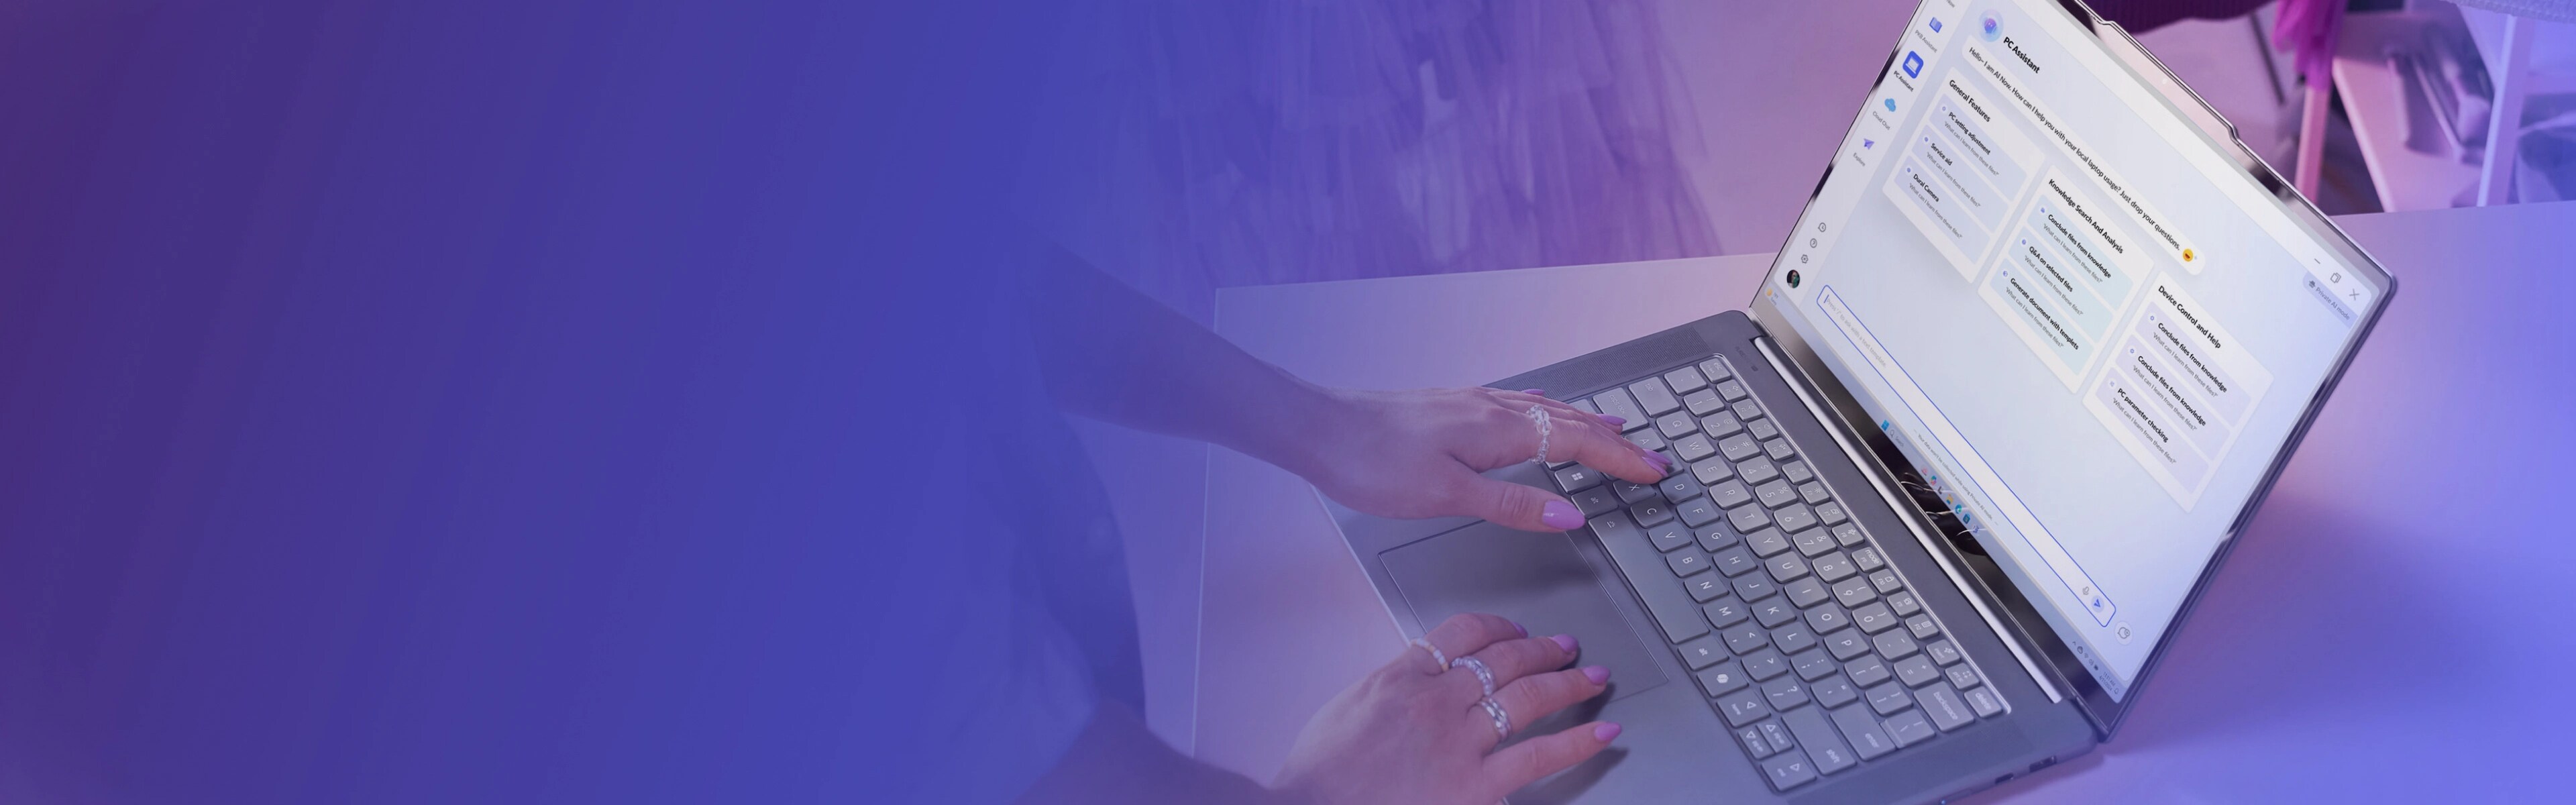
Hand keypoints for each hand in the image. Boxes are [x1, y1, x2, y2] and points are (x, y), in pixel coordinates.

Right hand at [1272, 613, 1618, 804]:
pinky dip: (1577, 740)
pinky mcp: (1475, 784)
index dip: (1498, 626)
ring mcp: (1459, 741)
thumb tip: (1418, 682)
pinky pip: (1538, 755)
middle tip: (1565, 646)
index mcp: (1402, 676)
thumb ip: (1392, 689)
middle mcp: (1436, 701)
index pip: (1462, 632)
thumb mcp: (1349, 709)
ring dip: (1568, 681)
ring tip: (1593, 676)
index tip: (1513, 630)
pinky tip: (1602, 732)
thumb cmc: (1321, 774)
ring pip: (1528, 696)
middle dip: (1542, 648)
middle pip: (1504, 658)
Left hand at [1291, 387, 1669, 530]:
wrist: (1316, 429)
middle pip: (1566, 422)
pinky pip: (1513, 405)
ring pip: (1541, 410)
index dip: (1619, 459)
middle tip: (1650, 454)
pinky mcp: (1448, 408)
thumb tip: (1569, 512)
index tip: (1655, 471)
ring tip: (1613, 426)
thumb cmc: (1371, 462)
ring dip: (1582, 421)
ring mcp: (1467, 405)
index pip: (1576, 442)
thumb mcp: (1447, 495)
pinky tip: (1536, 409)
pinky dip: (1542, 411)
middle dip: (1613, 440)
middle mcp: (1487, 409)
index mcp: (1495, 430)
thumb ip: (1511, 505)